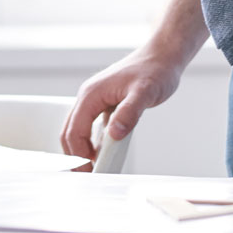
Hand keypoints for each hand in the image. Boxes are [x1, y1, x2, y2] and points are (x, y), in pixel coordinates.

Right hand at [60, 47, 184, 161]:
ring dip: (82, 149)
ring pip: (77, 129)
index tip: (91, 170)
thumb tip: (114, 134)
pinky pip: (90, 126)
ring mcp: (95, 99)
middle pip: (69, 131)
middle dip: (76, 155)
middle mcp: (89, 96)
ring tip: (95, 168)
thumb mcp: (145, 93)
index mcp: (92, 94)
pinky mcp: (104, 103)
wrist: (163, 57)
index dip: (79, 153)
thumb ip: (129, 113)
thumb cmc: (154, 70)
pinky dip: (92, 142)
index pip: (74, 130)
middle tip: (89, 175)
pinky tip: (104, 154)